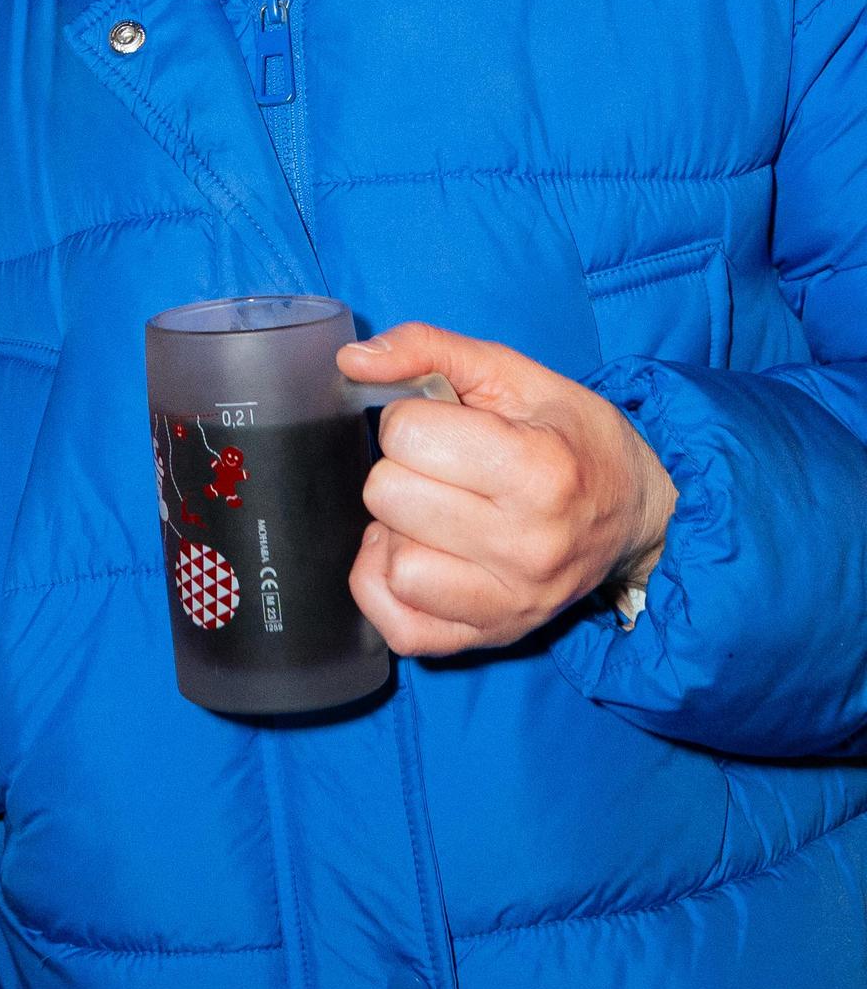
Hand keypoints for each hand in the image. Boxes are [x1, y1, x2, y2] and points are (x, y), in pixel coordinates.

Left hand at [341, 322, 676, 660]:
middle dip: (401, 471)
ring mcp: (509, 602)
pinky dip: (388, 590)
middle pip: (388, 497)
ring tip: (432, 516)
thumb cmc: (574, 439)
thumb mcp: (517, 375)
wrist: (636, 514)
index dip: (412, 420)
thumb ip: (431, 350)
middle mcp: (527, 546)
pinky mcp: (489, 639)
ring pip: (392, 565)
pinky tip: (417, 557)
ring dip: (396, 533)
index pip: (406, 436)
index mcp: (538, 470)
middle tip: (439, 471)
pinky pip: (397, 627)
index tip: (444, 427)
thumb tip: (351, 360)